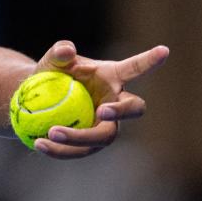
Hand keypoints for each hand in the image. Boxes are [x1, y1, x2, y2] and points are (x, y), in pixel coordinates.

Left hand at [30, 40, 168, 158]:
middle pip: (133, 109)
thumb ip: (59, 52)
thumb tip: (66, 50)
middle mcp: (116, 102)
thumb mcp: (51, 61)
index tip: (164, 49)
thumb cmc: (51, 75)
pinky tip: (40, 144)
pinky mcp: (92, 143)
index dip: (149, 61)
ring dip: (79, 138)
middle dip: (123, 111)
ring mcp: (107, 125)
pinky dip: (61, 150)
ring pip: (104, 137)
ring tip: (51, 133)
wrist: (38, 101)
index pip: (134, 68)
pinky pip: (81, 150)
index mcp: (112, 77)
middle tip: (102, 111)